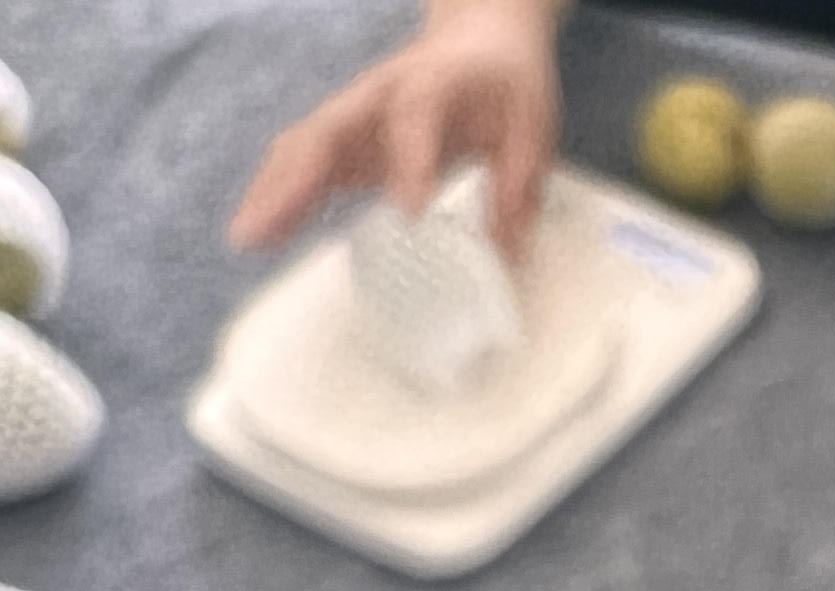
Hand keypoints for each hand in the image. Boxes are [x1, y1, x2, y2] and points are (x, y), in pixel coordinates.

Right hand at [229, 0, 564, 261]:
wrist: (480, 41)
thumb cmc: (505, 86)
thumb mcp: (531, 128)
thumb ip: (519, 184)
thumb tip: (509, 251)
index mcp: (433, 83)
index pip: (414, 116)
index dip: (410, 160)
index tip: (410, 213)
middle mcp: (380, 93)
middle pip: (330, 129)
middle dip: (299, 179)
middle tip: (272, 226)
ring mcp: (356, 113)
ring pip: (305, 145)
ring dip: (275, 190)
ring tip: (249, 237)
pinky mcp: (348, 136)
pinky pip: (306, 162)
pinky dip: (283, 194)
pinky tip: (263, 232)